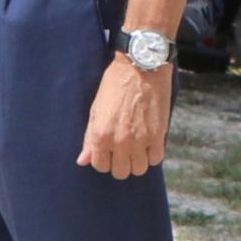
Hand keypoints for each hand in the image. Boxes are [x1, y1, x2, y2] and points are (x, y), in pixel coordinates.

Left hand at [79, 54, 171, 176]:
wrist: (140, 68)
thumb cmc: (115, 85)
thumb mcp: (96, 110)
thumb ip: (89, 138)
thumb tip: (82, 160)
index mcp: (100, 135)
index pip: (100, 166)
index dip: (104, 159)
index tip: (110, 150)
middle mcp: (119, 142)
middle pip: (120, 172)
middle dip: (121, 163)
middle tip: (124, 150)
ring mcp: (140, 140)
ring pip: (139, 169)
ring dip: (138, 161)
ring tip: (138, 147)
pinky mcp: (157, 135)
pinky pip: (156, 159)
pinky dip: (153, 154)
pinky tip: (150, 143)